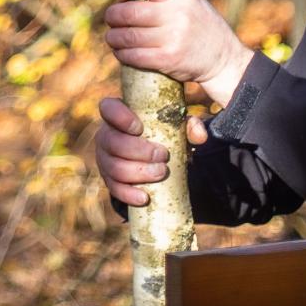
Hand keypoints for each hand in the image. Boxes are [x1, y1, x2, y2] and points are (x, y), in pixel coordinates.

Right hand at [95, 95, 209, 207]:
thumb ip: (190, 126)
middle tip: (163, 156)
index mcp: (118, 115)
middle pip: (113, 142)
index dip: (120, 117)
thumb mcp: (176, 126)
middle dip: (139, 151)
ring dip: (138, 172)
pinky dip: (129, 194)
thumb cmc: (161, 135)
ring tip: (161, 173)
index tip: (139, 128)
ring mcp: (105, 158)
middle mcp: (106, 135)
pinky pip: (114, 188)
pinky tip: (144, 197)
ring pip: (114, 167)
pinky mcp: (109, 179)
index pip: (108, 108)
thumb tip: (200, 136)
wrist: (154, 157)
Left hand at [104, 0, 252, 105]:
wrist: (223, 59)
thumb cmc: (201, 25)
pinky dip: (122, 54)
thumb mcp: (191, 0)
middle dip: (112, 16)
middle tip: (111, 19)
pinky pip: (134, 56)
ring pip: (128, 36)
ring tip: (112, 36)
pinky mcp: (168, 59)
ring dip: (113, 37)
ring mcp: (173, 38)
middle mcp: (177, 15)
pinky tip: (121, 52)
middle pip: (129, 12)